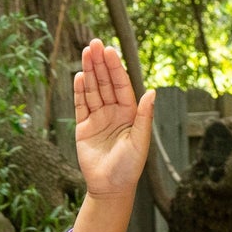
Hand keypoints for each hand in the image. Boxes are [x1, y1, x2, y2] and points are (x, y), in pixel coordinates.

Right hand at [73, 39, 154, 200]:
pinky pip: (81, 106)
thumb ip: (145, 116)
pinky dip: (80, 92)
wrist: (110, 188)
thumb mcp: (140, 141)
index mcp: (129, 112)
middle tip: (94, 44)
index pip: (121, 84)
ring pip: (92, 90)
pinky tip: (79, 77)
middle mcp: (113, 111)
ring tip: (85, 53)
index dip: (115, 67)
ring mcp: (97, 119)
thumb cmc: (129, 167)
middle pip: (105, 82)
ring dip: (89, 72)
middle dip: (100, 63)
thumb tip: (152, 92)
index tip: (110, 51)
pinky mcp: (83, 129)